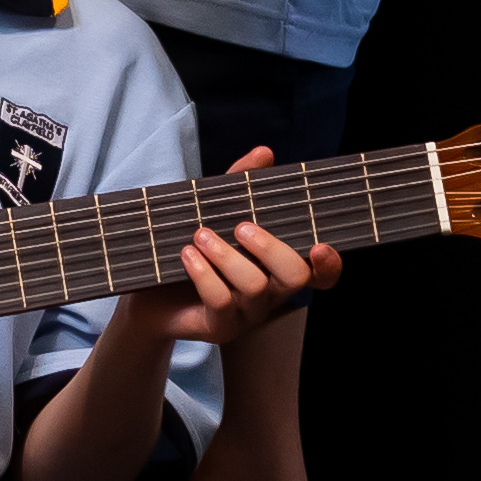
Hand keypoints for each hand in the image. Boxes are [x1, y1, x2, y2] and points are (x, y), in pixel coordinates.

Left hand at [130, 149, 339, 342]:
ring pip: (255, 287)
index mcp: (279, 267)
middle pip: (296, 277)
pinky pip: (221, 302)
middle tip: (241, 227)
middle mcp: (273, 293)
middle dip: (271, 248)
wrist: (151, 293)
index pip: (322, 274)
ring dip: (227, 256)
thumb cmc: (194, 248)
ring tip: (200, 236)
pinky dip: (204, 274)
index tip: (319, 246)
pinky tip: (187, 255)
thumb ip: (242, 184)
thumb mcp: (216, 211)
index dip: (330, 263)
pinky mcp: (221, 328)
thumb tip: (264, 152)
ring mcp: (248, 314)